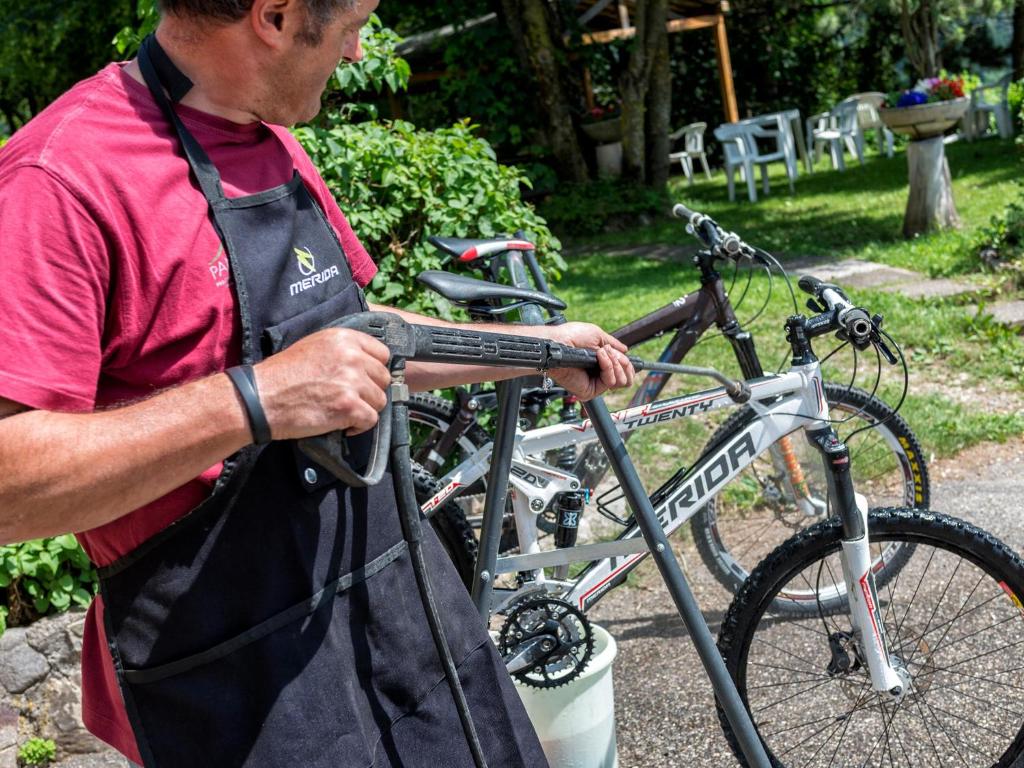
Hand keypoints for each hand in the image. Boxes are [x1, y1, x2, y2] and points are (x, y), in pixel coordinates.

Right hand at [252, 328, 390, 438]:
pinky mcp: (349, 407)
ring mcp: (352, 382)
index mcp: (344, 339)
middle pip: (383, 378)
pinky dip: (358, 426)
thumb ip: (342, 351)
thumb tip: (367, 364)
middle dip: (370, 391)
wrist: (260, 399)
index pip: (382, 353)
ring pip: (380, 400)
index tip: (364, 380)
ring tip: (343, 412)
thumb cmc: (281, 375)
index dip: (374, 370)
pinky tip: (342, 425)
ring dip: (365, 409)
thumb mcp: (313, 347)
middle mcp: (352, 357)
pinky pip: (371, 420)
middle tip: (350, 399)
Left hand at [544, 323, 633, 400]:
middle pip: (626, 379)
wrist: (559, 342)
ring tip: (602, 353)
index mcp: (600, 364)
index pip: (623, 371)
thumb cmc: (571, 336)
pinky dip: (608, 365)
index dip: (627, 363)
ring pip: (620, 381)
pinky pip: (610, 381)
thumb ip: (613, 344)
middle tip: (609, 352)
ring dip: (615, 362)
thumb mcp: (597, 336)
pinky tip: (599, 357)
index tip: (623, 353)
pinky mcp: (589, 391)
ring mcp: (594, 384)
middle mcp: (598, 376)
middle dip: (622, 362)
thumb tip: (626, 350)